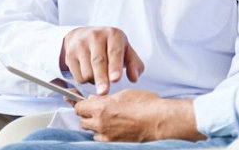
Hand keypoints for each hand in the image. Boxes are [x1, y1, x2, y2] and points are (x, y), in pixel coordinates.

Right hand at [61, 26, 143, 94]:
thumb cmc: (109, 46)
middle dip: (102, 78)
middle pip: (98, 62)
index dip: (115, 66)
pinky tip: (89, 72)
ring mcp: (80, 44)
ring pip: (88, 72)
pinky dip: (86, 80)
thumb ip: (134, 64)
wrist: (83, 35)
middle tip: (104, 92)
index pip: (114, 52)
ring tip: (100, 74)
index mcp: (113, 34)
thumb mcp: (125, 50)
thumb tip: (134, 78)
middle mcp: (95, 36)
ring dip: (95, 80)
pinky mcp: (69, 54)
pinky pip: (78, 76)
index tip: (116, 79)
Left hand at [75, 90, 203, 141]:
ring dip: (95, 125)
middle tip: (98, 109)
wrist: (159, 120)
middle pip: (82, 121)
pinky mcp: (114, 143)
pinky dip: (103, 134)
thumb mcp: (124, 94)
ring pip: (92, 131)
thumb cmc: (145, 104)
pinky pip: (101, 139)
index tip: (84, 102)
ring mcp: (107, 135)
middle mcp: (100, 123)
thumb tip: (95, 99)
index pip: (79, 107)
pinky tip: (114, 127)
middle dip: (88, 115)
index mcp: (101, 108)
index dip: (81, 104)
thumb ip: (106, 98)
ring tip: (108, 119)